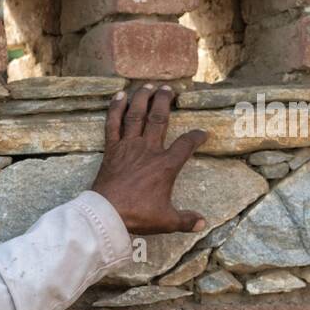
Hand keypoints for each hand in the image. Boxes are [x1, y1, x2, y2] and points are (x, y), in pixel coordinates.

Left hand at [91, 84, 209, 235]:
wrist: (107, 215)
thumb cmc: (138, 215)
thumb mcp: (167, 221)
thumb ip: (186, 220)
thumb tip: (202, 223)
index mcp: (166, 165)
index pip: (186, 145)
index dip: (196, 137)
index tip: (202, 133)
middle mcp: (148, 150)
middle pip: (160, 119)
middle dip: (165, 101)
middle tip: (170, 89)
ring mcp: (128, 147)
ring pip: (137, 115)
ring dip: (143, 98)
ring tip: (148, 85)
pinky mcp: (111, 149)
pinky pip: (113, 124)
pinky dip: (115, 109)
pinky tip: (119, 95)